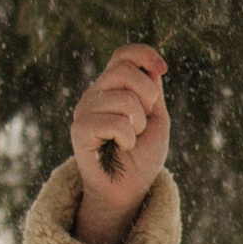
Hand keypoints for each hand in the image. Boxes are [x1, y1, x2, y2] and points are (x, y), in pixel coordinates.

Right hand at [69, 45, 168, 243]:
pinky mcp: (80, 129)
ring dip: (138, 124)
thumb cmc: (142, 154)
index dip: (144, 54)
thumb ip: (153, 90)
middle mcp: (95, 94)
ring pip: (125, 99)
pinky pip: (115, 122)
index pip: (123, 55)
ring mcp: (85, 110)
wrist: (128, 189)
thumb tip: (151, 65)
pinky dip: (128, 138)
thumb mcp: (156, 117)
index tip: (162, 69)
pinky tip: (121, 147)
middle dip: (148, 96)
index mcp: (113, 87)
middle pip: (125, 71)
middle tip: (142, 122)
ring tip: (130, 138)